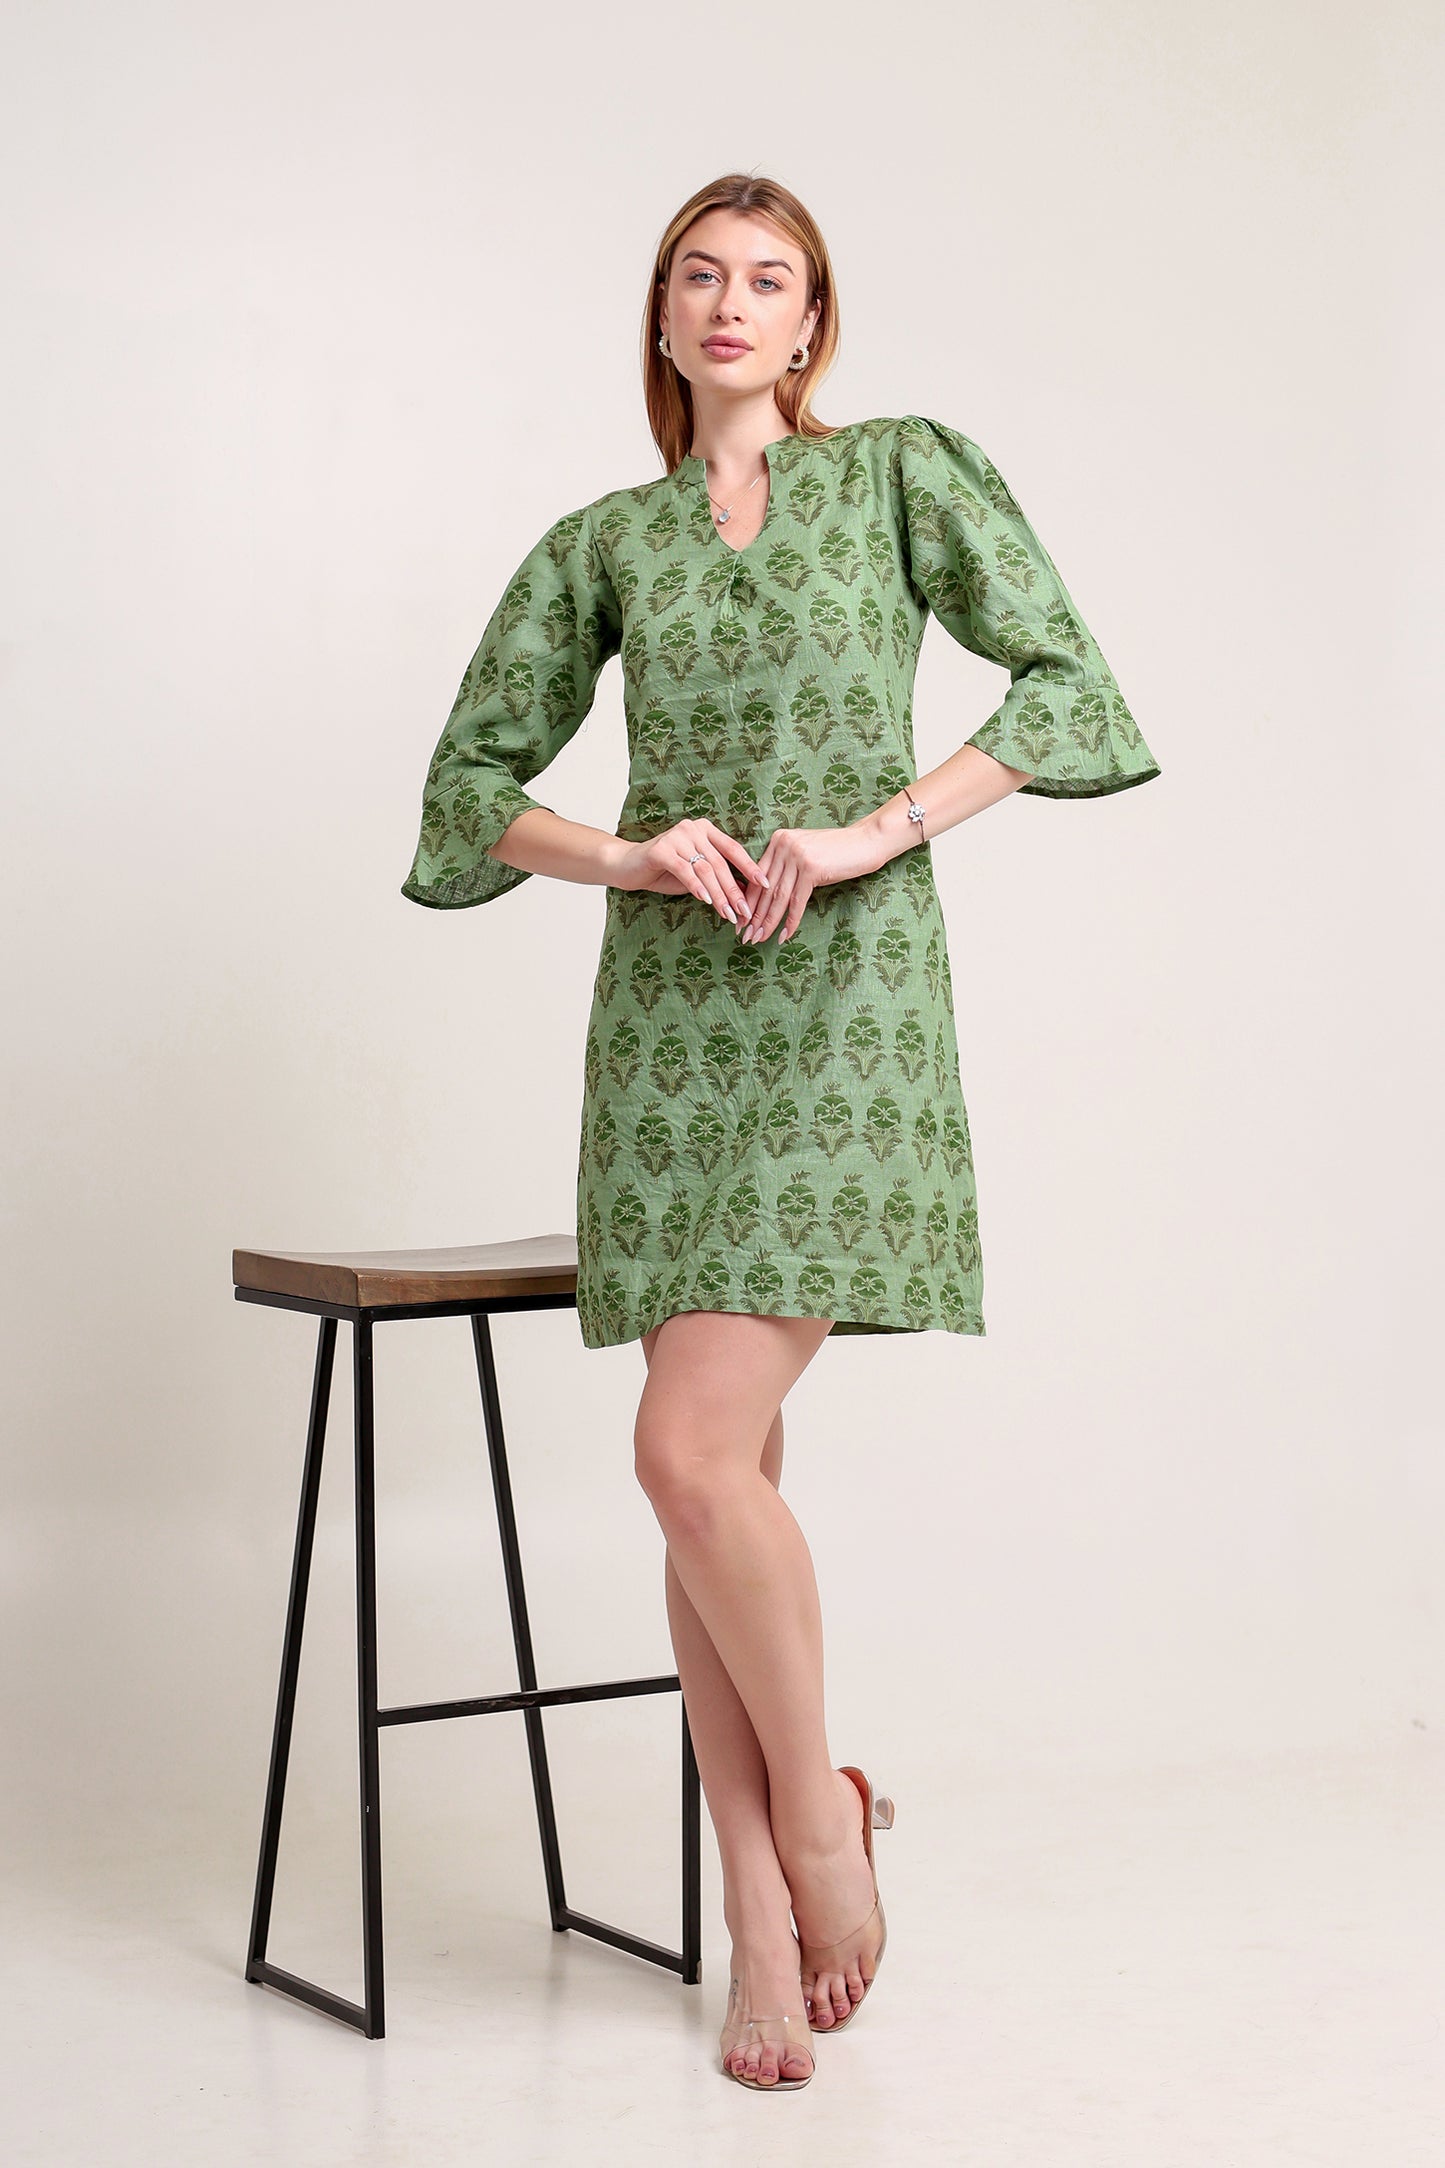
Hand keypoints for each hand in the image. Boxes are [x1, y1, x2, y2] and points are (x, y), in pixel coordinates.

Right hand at [610, 818, 767, 928]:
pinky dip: (697, 887)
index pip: (733, 849)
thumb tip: (747, 893)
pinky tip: (705, 901)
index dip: (750, 867)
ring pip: (705, 869)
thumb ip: (718, 877)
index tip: (766, 885)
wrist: (628, 866)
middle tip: (745, 912)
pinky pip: (684, 870)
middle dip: (734, 890)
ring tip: (728, 914)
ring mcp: (676, 836)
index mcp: (706, 829)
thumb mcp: (696, 874)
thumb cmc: (665, 871)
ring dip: (718, 894)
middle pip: (720, 863)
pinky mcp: (661, 849)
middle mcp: (693, 828)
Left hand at [738, 822, 888, 943]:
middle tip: (745, 936)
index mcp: (778, 840)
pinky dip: (790, 921)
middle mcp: (784, 845)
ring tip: (758, 939)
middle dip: (754, 915)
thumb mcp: (805, 853)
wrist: (866, 841)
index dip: (748, 900)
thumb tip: (767, 893)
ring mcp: (797, 856)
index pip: (757, 876)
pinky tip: (784, 936)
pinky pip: (797, 901)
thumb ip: (785, 866)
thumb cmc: (837, 851)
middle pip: (765, 888)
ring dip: (768, 922)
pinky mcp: (811, 868)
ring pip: (778, 897)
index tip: (741, 920)